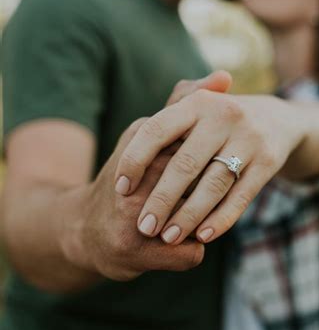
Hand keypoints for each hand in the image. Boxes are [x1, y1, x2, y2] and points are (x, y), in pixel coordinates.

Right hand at [62, 120, 203, 280]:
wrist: (83, 229)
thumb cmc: (129, 176)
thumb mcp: (149, 132)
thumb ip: (185, 104)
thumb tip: (225, 77)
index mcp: (146, 144)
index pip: (204, 151)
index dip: (215, 166)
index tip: (216, 170)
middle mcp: (137, 181)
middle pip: (207, 190)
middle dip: (214, 199)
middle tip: (207, 199)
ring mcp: (137, 219)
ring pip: (201, 224)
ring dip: (203, 227)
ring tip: (188, 222)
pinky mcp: (137, 252)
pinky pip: (192, 252)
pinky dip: (191, 250)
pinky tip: (176, 245)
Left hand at [113, 91, 307, 245]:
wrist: (280, 121)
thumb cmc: (220, 122)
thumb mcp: (197, 111)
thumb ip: (161, 126)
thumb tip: (123, 160)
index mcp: (197, 102)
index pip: (156, 130)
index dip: (135, 161)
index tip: (121, 189)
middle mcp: (224, 116)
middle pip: (184, 164)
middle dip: (161, 200)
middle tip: (144, 227)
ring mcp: (249, 139)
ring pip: (212, 185)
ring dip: (188, 215)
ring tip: (168, 237)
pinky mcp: (268, 162)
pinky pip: (240, 196)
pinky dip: (220, 219)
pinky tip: (202, 236)